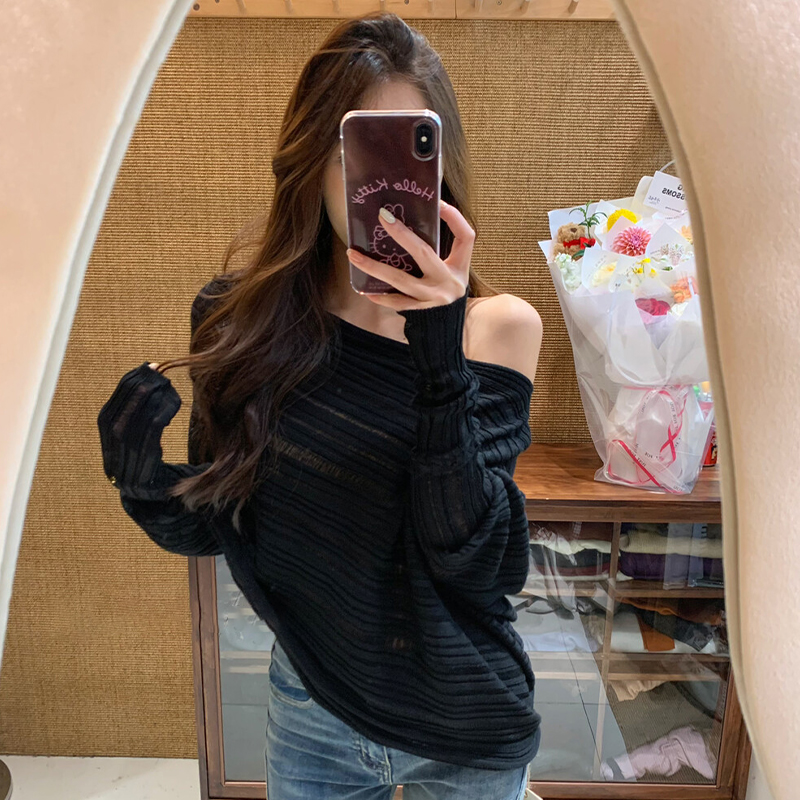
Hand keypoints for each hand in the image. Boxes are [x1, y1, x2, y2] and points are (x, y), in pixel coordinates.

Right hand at [98, 362, 181, 491]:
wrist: (146, 492)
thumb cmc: (143, 452)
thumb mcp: (133, 425)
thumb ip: (137, 402)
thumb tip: (148, 368)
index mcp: (105, 424)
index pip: (119, 392)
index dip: (136, 376)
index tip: (152, 365)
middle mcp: (111, 437)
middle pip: (129, 400)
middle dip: (147, 383)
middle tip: (164, 375)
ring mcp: (124, 451)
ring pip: (142, 413)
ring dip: (158, 396)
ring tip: (170, 387)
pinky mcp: (141, 461)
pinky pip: (153, 429)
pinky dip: (164, 412)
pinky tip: (174, 404)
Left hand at [346, 199, 472, 310]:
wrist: (455, 323)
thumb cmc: (451, 285)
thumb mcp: (458, 265)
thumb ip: (448, 242)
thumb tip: (429, 211)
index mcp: (459, 267)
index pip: (464, 237)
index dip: (454, 218)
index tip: (439, 202)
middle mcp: (446, 282)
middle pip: (423, 254)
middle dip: (402, 235)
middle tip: (382, 218)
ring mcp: (432, 298)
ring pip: (401, 281)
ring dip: (375, 268)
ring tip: (354, 256)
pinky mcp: (419, 310)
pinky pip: (396, 302)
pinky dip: (380, 296)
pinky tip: (364, 289)